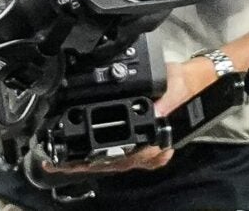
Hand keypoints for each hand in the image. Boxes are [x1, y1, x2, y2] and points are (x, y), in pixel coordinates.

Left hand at [32, 54, 219, 179]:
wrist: (196, 85)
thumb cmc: (182, 85)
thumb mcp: (172, 87)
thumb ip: (162, 102)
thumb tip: (154, 114)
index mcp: (156, 142)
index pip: (120, 157)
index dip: (91, 160)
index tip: (68, 161)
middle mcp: (150, 154)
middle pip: (110, 165)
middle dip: (80, 164)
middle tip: (52, 162)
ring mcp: (146, 154)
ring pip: (110, 165)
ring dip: (84, 163)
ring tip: (59, 161)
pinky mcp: (141, 150)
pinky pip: (115, 159)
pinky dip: (95, 159)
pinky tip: (79, 157)